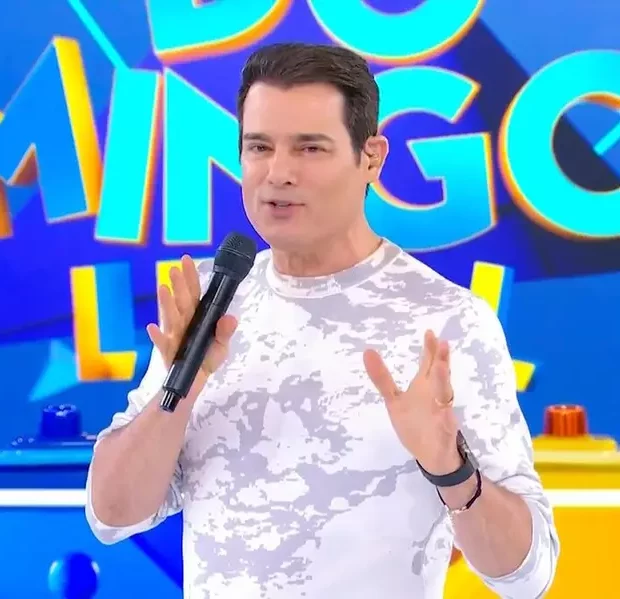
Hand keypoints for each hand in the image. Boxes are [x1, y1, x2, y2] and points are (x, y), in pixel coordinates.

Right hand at [146, 255, 237, 394]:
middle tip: (174, 270)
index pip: (194, 293)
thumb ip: (225, 332)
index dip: (190, 277)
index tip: (186, 260)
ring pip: (170, 318)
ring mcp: (174, 336)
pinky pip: (162, 343)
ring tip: (163, 289)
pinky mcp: (168, 352)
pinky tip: (152, 327)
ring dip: (166, 304)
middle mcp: (184, 323)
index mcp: (197, 317)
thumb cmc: (206, 359)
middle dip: (178, 285)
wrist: (195, 383)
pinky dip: (157, 336)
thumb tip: (230, 318)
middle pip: (181, 301)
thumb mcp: (221, 346)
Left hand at [363, 330, 460, 474]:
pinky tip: (444, 411)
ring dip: (443, 381)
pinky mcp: (444, 431)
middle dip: (440, 359)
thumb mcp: (394, 400)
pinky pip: (445, 423)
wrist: (433, 454)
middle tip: (442, 342)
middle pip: (439, 374)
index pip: (428, 365)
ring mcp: (441, 412)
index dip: (429, 350)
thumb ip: (382, 378)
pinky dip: (445, 417)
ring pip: (444, 394)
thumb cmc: (415, 424)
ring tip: (441, 367)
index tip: (429, 333)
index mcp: (424, 387)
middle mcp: (435, 395)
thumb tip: (367, 351)